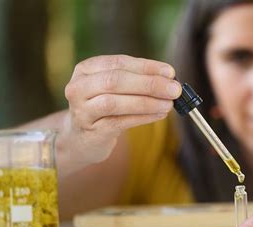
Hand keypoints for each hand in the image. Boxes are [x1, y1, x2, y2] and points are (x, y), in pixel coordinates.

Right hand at [60, 55, 180, 167]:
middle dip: (149, 84)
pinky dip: (143, 118)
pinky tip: (159, 115)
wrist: (82, 138)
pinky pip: (119, 122)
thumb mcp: (115, 88)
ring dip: (147, 102)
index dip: (146, 66)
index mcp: (86, 69)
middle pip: (115, 81)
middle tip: (174, 90)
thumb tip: (169, 78)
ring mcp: (82, 110)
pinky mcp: (90, 131)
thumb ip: (138, 79)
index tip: (170, 72)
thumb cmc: (104, 108)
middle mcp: (78, 87)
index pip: (119, 63)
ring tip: (169, 104)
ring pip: (114, 103)